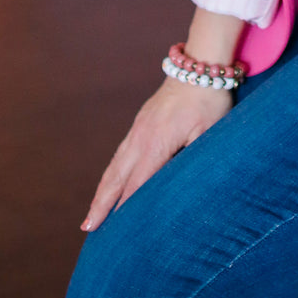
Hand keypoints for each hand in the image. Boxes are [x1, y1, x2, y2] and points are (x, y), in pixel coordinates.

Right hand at [81, 77, 230, 231]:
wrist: (199, 64)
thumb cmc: (209, 101)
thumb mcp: (209, 133)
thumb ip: (193, 160)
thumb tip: (183, 188)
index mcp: (156, 144)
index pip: (137, 184)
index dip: (125, 209)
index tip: (114, 233)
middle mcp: (140, 137)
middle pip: (116, 178)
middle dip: (101, 204)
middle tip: (88, 229)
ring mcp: (138, 129)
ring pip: (115, 165)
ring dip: (102, 191)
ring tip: (91, 215)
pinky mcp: (140, 122)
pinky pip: (121, 153)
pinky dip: (111, 173)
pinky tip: (109, 184)